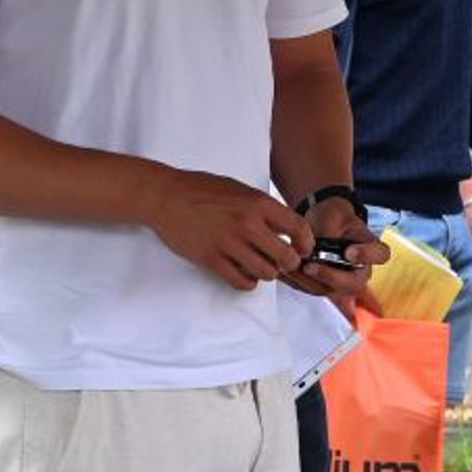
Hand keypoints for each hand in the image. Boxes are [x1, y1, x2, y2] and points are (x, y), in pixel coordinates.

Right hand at [149, 170, 305, 289]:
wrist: (166, 196)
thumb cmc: (201, 190)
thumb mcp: (239, 189)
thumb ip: (263, 208)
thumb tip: (285, 228)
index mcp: (258, 204)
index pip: (298, 229)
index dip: (306, 244)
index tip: (303, 249)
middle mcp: (247, 224)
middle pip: (286, 258)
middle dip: (289, 263)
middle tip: (282, 262)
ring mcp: (229, 244)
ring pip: (266, 273)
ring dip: (266, 272)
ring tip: (259, 265)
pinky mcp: (212, 260)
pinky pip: (241, 282)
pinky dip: (247, 282)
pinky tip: (243, 272)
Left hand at [287, 209, 385, 305]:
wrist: (322, 222)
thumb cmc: (333, 217)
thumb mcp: (332, 215)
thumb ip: (328, 232)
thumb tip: (314, 251)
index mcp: (370, 247)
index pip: (380, 254)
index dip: (367, 255)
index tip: (350, 252)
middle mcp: (361, 269)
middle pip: (354, 284)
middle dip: (330, 277)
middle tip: (310, 266)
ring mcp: (344, 281)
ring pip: (332, 291)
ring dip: (309, 281)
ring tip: (291, 267)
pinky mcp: (326, 286)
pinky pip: (314, 290)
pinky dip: (298, 282)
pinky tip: (285, 272)